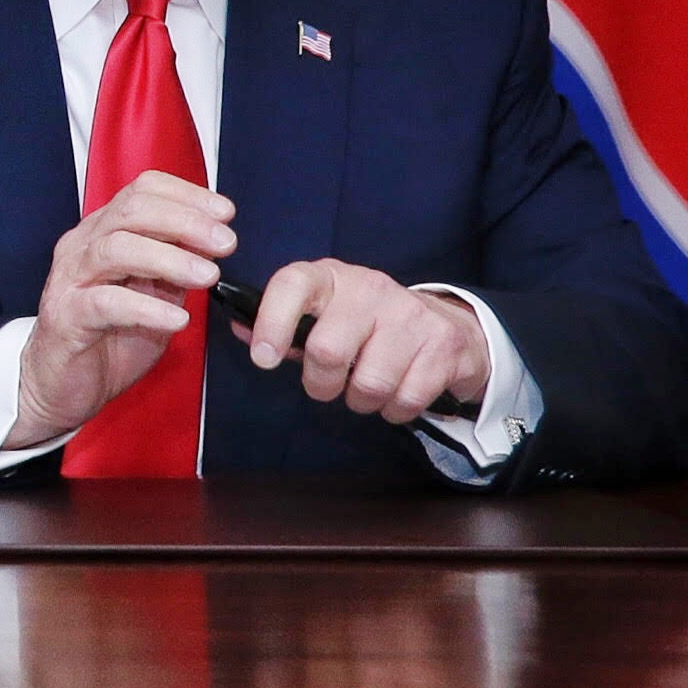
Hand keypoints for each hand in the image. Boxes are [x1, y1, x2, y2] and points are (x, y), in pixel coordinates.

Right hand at [5, 171, 233, 451]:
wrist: (60, 386)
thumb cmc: (108, 337)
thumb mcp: (153, 295)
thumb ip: (175, 268)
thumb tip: (215, 245)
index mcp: (103, 233)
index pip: (141, 190)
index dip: (186, 195)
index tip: (226, 213)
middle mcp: (83, 247)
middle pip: (131, 211)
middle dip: (185, 221)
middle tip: (226, 243)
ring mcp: (70, 280)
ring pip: (117, 248)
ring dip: (169, 258)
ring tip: (208, 276)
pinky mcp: (66, 317)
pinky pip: (106, 303)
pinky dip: (146, 308)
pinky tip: (178, 318)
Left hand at [242, 259, 489, 424]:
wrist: (448, 325)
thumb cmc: (368, 323)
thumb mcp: (325, 313)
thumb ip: (285, 324)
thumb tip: (240, 329)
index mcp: (331, 277)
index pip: (292, 284)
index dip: (272, 322)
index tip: (264, 359)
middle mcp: (371, 288)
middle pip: (328, 350)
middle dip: (320, 384)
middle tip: (325, 386)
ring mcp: (412, 315)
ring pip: (370, 383)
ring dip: (361, 401)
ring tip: (364, 389)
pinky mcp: (444, 345)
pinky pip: (405, 400)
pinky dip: (394, 410)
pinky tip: (397, 394)